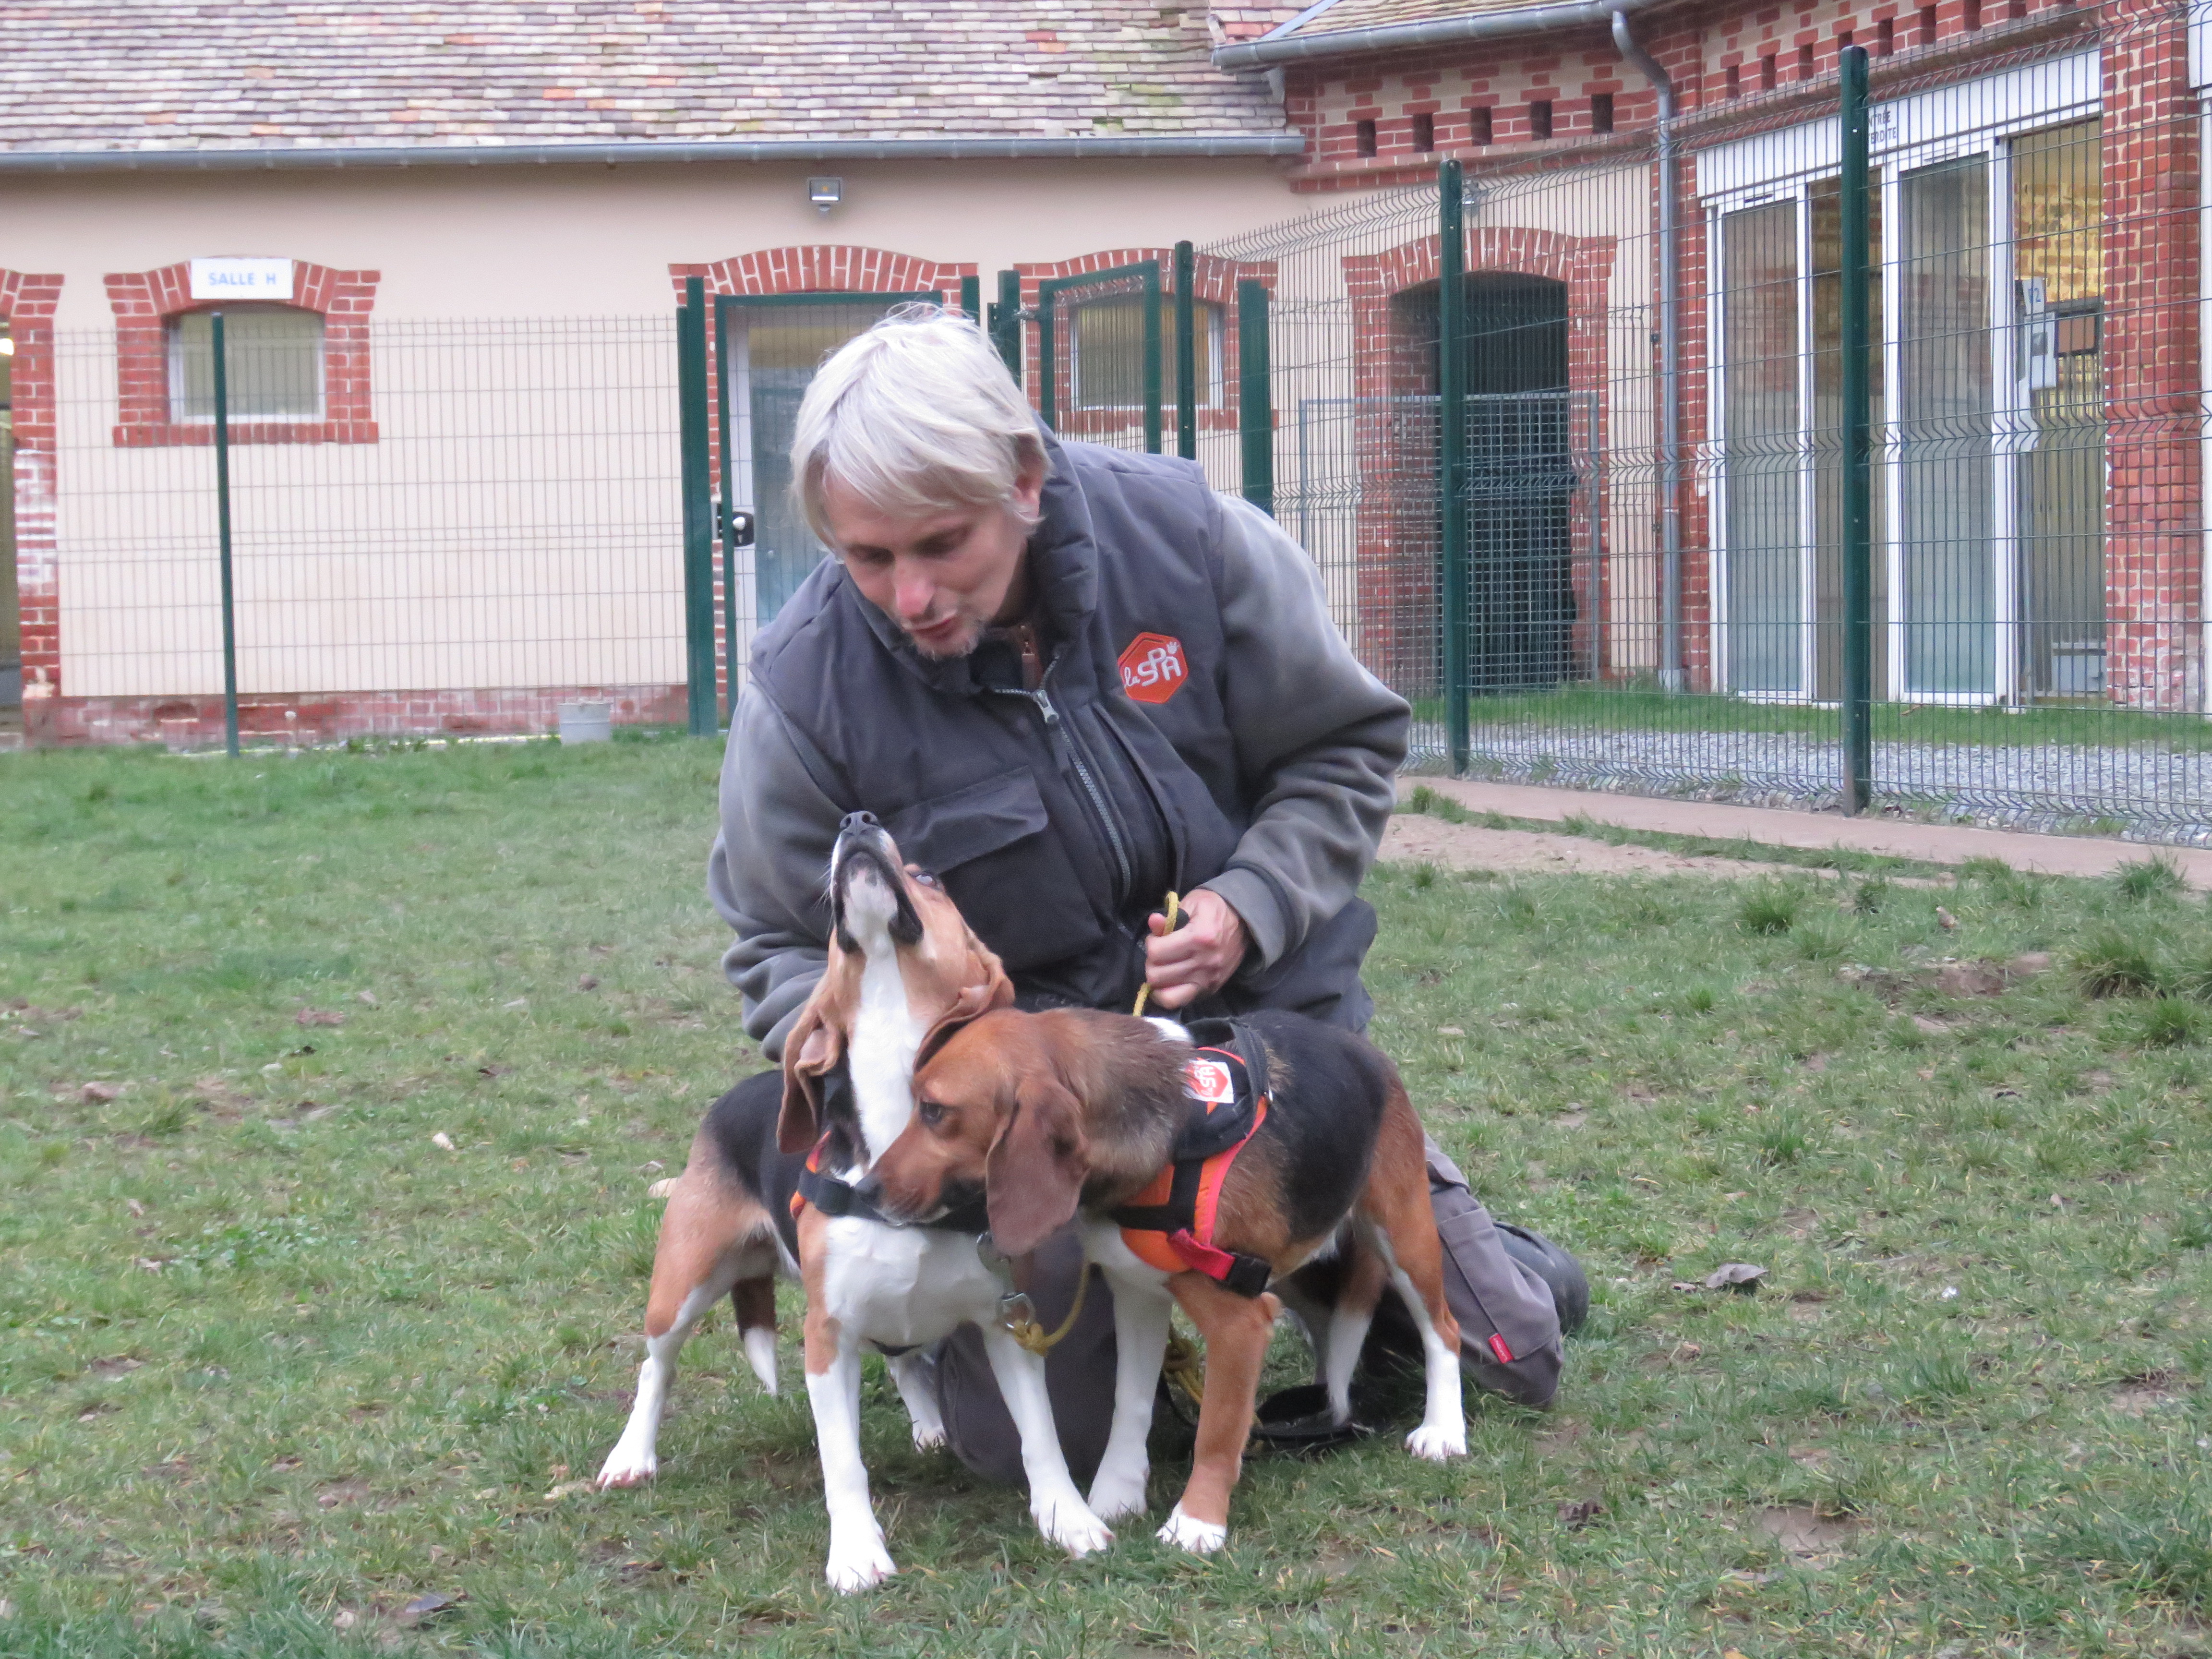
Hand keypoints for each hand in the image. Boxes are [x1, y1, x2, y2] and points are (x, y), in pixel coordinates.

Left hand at [1143, 889, 1247, 1011]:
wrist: (1245, 924)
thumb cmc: (1215, 909)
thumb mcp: (1194, 902)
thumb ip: (1171, 915)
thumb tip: (1154, 922)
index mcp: (1201, 937)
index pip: (1156, 951)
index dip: (1151, 942)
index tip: (1158, 937)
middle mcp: (1205, 962)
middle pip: (1156, 975)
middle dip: (1151, 962)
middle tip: (1159, 952)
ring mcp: (1208, 980)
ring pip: (1164, 992)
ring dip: (1157, 979)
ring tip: (1163, 966)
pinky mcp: (1209, 990)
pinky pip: (1178, 1002)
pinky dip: (1165, 995)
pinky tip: (1166, 983)